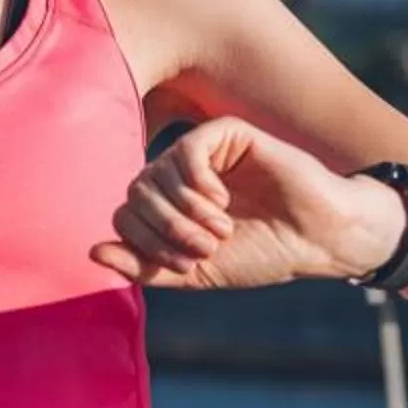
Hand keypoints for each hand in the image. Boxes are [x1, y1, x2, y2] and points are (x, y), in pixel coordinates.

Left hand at [90, 117, 405, 291]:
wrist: (316, 239)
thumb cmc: (262, 254)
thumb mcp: (195, 272)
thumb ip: (145, 266)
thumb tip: (91, 252)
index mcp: (169, 205)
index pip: (125, 213)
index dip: (146, 243)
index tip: (186, 264)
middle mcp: (181, 175)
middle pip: (135, 190)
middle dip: (165, 227)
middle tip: (204, 248)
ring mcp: (204, 152)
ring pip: (157, 170)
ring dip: (184, 211)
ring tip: (219, 231)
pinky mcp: (229, 135)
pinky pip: (188, 147)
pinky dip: (197, 181)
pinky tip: (221, 201)